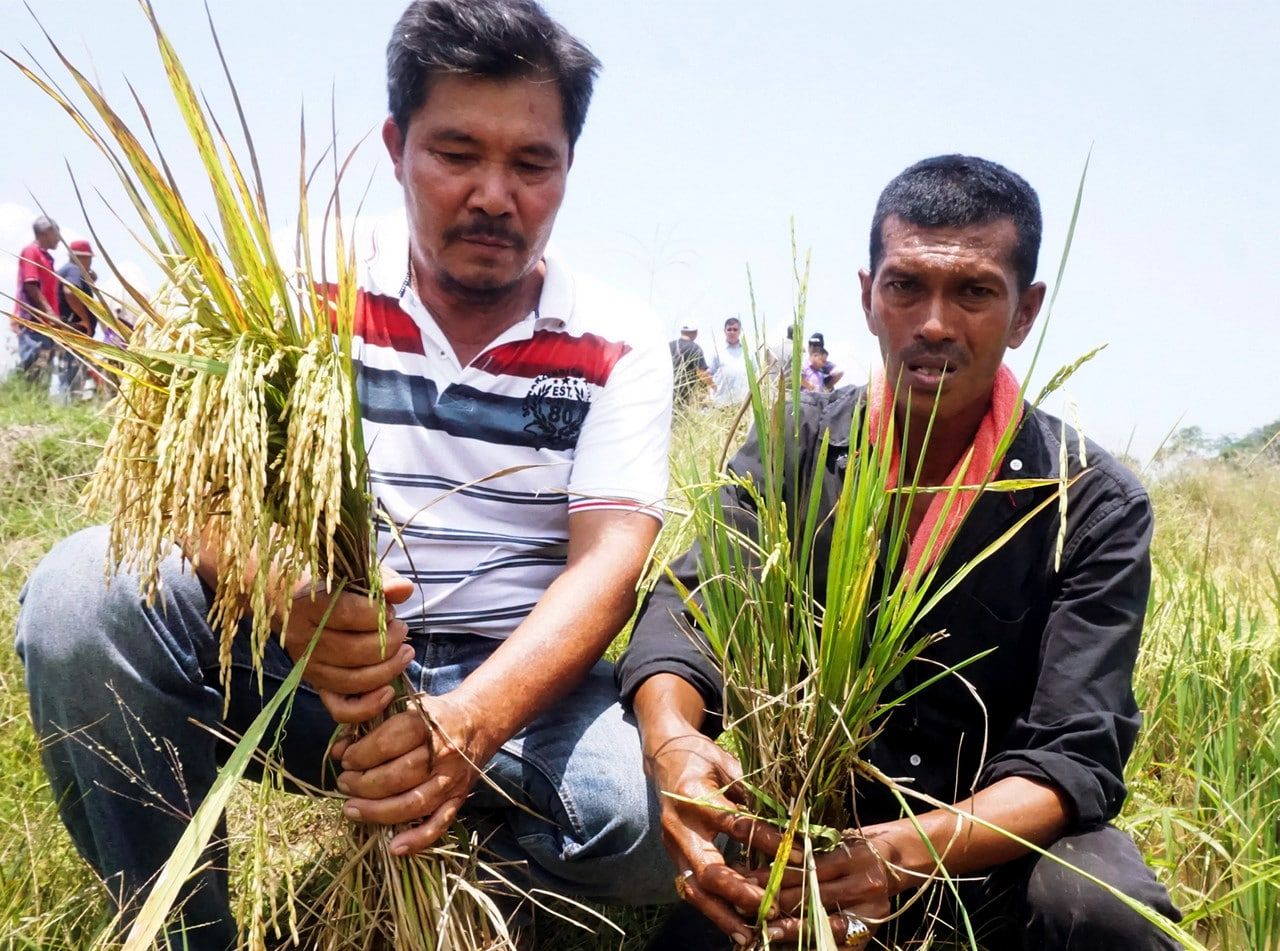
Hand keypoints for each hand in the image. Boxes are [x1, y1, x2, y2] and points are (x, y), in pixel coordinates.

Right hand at [282, 565, 414, 722]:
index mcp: (308, 605)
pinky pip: (340, 708)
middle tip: (402, 630)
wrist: (289, 599)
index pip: (348, 614)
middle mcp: (302, 639)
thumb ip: (382, 581)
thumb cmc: (330, 585)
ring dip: (388, 670)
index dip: (378, 615)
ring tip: (404, 652)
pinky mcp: (315, 685)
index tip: (390, 610)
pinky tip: (388, 690)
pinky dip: (367, 706)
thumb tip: (404, 590)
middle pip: (354, 651)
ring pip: (352, 680)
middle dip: (390, 643)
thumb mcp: (355, 574)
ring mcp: (307, 666)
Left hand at [331, 691, 489, 853]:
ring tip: (352, 809)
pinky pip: (439, 824)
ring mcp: (452, 779)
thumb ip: (370, 727)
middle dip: (363, 784)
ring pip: (413, 803)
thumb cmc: (433, 716)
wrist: (478, 722)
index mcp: (428, 724)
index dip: (360, 755)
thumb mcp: (404, 708)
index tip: (346, 760)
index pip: (388, 744)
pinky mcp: (459, 798)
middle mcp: (443, 753)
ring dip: (378, 811)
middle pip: (397, 776)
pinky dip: (418, 839)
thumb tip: (338, 751)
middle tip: (344, 783)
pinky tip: (394, 847)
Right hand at [646, 731, 772, 946]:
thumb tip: (789, 813)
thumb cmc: (698, 755)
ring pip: (695, 890)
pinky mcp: (676, 857)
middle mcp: (678, 827)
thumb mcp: (725, 761)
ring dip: (723, 914)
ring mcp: (673, 846)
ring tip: (750, 935)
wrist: (662, 755)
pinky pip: (693, 889)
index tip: (798, 855)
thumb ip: (751, 787)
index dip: (768, 841)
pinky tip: (737, 926)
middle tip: (771, 909)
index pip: (735, 825)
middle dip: (740, 893)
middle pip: (707, 870)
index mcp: (693, 796)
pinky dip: (715, 909)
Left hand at [738, 825, 897, 944]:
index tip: (748, 879)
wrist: (900, 859)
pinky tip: (793, 946)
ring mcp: (870, 911)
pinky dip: (816, 944)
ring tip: (767, 931)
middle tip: (747, 906)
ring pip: (825, 923)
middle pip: (813, 897)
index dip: (777, 875)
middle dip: (777, 902)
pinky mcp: (871, 930)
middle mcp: (863, 885)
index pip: (808, 869)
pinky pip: (841, 944)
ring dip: (792, 928)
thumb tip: (768, 857)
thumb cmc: (860, 844)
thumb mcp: (838, 838)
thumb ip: (810, 849)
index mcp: (854, 857)